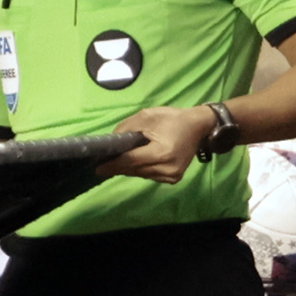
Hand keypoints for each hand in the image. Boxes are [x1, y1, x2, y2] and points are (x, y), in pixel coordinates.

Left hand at [100, 106, 216, 183]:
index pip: (131, 161)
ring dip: (128, 169)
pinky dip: (140, 169)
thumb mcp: (147, 117)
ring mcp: (172, 176)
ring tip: (114, 163)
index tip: (97, 167)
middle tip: (101, 164)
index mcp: (162, 152)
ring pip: (141, 174)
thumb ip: (127, 129)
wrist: (198, 126)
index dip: (113, 164)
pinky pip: (149, 175)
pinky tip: (133, 163)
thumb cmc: (172, 119)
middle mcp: (167, 168)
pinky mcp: (174, 178)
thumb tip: (110, 143)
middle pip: (135, 170)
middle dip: (118, 167)